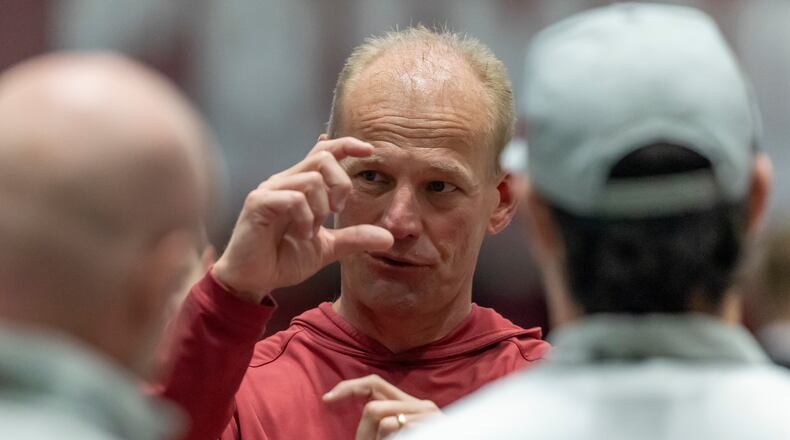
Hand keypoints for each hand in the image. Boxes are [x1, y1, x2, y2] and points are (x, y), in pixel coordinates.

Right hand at [211, 137, 393, 302]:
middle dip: (341, 183)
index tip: (368, 151)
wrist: (253, 280)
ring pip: (310, 178)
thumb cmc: (283, 259)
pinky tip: (302, 234)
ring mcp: (269, 190)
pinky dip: (305, 217)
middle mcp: (285, 181)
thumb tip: (389, 238)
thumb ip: (354, 238)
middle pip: (323, 157)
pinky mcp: (257, 203)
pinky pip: (293, 198)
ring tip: (311, 231)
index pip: (324, 150)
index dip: (346, 144)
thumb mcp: (327, 248)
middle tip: (337, 211)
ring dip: (320, 208)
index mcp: (300, 185)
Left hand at [323, 374, 442, 439]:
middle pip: (374, 409)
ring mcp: (430, 417)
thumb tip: (331, 398)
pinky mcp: (434, 427)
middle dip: (365, 433)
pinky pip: (395, 430)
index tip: (326, 400)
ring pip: (385, 425)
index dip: (348, 388)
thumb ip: (374, 418)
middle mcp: (422, 406)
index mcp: (408, 403)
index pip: (373, 383)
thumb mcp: (385, 433)